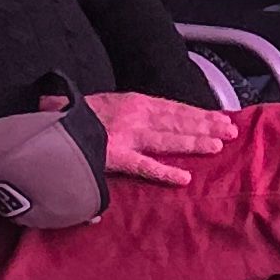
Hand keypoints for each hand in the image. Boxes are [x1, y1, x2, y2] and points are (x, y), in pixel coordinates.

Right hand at [84, 87, 239, 187]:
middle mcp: (134, 115)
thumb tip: (150, 118)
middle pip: (177, 120)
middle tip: (231, 130)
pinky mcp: (114, 156)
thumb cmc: (73, 114)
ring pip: (167, 138)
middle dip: (205, 124)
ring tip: (217, 146)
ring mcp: (126, 135)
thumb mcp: (104, 105)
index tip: (220, 117)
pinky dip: (163, 172)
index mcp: (133, 101)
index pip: (173, 108)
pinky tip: (183, 178)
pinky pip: (143, 166)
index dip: (198, 113)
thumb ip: (126, 114)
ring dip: (194, 141)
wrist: (48, 122)